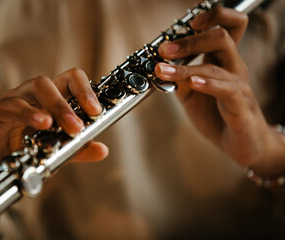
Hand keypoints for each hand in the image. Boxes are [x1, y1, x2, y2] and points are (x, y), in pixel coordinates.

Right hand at [0, 68, 108, 184]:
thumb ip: (77, 150)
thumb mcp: (56, 154)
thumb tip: (103, 149)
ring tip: (46, 124)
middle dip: (61, 105)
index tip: (95, 111)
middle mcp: (25, 99)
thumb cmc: (28, 156)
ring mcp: (0, 108)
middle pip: (43, 85)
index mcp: (47, 102)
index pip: (68, 81)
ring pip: (15, 99)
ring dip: (31, 111)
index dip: (83, 90)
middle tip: (75, 127)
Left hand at [154, 7, 284, 174]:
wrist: (240, 145)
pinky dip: (208, 84)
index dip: (211, 17)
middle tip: (165, 50)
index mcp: (223, 62)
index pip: (225, 27)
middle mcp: (234, 69)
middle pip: (221, 38)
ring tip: (163, 70)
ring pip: (216, 66)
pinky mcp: (241, 106)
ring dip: (186, 67)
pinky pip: (227, 90)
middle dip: (190, 40)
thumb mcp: (190, 96)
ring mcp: (239, 86)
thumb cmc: (217, 116)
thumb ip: (179, 80)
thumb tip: (159, 67)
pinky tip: (193, 83)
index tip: (187, 23)